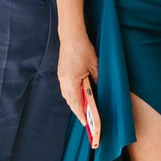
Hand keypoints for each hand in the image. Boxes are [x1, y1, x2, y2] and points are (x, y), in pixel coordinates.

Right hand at [58, 32, 100, 147]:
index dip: (81, 114)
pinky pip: (66, 89)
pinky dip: (71, 96)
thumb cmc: (83, 49)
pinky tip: (77, 98)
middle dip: (78, 112)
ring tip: (82, 112)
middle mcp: (64, 81)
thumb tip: (99, 91)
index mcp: (71, 81)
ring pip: (67, 96)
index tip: (86, 123)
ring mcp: (61, 77)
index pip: (76, 102)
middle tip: (85, 122)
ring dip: (74, 104)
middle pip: (70, 101)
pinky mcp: (61, 74)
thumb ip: (96, 80)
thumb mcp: (94, 66)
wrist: (71, 36)